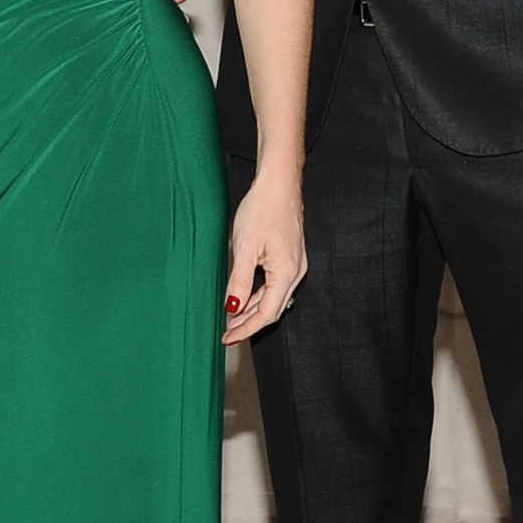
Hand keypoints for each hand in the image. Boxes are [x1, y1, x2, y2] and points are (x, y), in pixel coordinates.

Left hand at [221, 180, 309, 344]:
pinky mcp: (290, 258)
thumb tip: (233, 308)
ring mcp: (294, 265)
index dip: (247, 329)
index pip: (267, 313)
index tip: (228, 338)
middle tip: (227, 334)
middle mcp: (295, 272)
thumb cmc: (263, 209)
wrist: (278, 185)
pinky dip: (257, 295)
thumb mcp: (245, 247)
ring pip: (272, 298)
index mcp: (287, 273)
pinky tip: (243, 297)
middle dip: (249, 324)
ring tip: (231, 319)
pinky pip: (274, 285)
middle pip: (272, 310)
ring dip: (252, 311)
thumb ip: (239, 280)